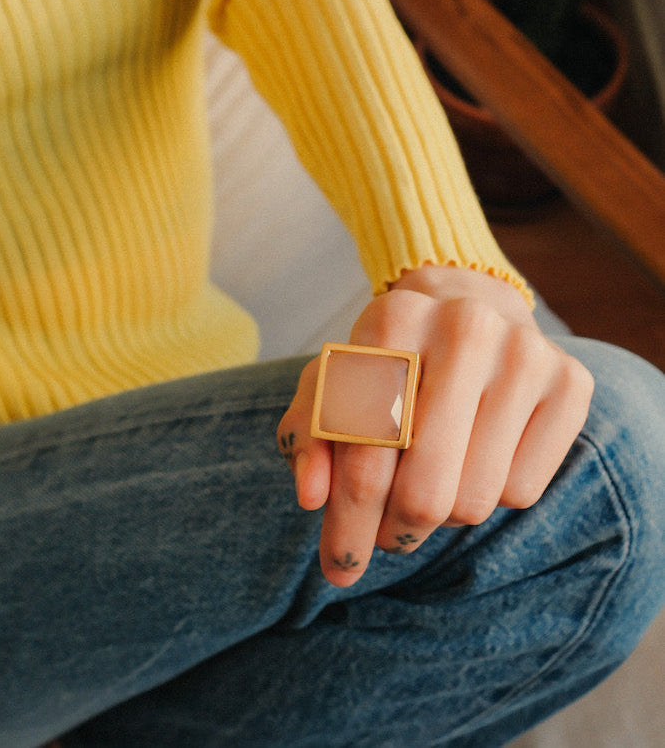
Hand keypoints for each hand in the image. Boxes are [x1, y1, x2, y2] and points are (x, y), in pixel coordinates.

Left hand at [277, 266, 593, 586]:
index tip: (339, 567)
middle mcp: (466, 327)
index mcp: (393, 320)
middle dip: (396, 534)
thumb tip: (312, 497)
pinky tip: (471, 460)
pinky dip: (487, 495)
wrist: (466, 313)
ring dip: (440, 516)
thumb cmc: (387, 364)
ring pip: (474, 501)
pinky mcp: (571, 384)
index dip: (348, 523)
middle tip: (387, 538)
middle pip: (424, 490)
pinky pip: (522, 491)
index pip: (365, 452)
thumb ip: (310, 436)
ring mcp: (526, 354)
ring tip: (427, 482)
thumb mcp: (333, 387)